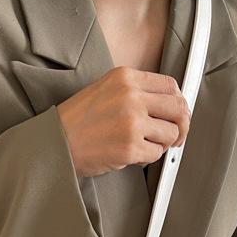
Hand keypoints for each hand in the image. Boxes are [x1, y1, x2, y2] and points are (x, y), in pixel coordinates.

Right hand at [56, 66, 190, 177]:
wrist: (55, 144)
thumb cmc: (76, 122)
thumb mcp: (104, 90)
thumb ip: (135, 92)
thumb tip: (166, 105)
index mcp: (126, 78)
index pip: (170, 85)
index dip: (178, 102)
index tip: (176, 114)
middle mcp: (131, 97)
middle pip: (177, 108)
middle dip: (181, 125)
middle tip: (175, 135)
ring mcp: (131, 122)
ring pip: (170, 133)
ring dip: (162, 143)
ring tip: (145, 146)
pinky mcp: (129, 147)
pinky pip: (156, 153)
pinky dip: (148, 158)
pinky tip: (133, 155)